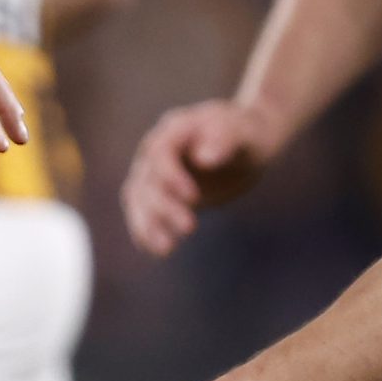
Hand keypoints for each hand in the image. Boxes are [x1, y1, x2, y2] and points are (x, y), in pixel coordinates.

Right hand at [122, 100, 284, 256]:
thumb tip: (205, 158)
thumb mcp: (241, 132)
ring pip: (138, 200)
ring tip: (166, 250)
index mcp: (174, 129)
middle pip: (147, 181)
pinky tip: (160, 251)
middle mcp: (155, 150)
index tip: (194, 198)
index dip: (171, 177)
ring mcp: (153, 172)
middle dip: (165, 207)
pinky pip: (143, 213)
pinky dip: (147, 231)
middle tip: (191, 228)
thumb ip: (224, 139)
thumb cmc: (244, 133)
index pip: (159, 154)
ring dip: (148, 225)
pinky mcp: (158, 193)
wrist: (243, 144)